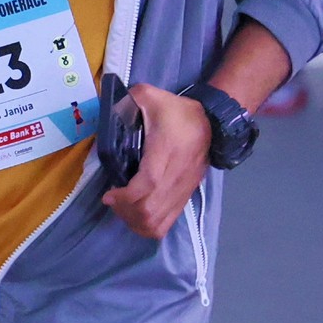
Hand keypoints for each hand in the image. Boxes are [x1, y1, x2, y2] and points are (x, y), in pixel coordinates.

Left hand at [101, 83, 209, 238]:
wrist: (213, 124)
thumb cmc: (179, 112)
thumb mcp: (151, 96)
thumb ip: (129, 98)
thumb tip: (110, 104)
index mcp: (167, 151)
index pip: (149, 184)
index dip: (126, 196)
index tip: (109, 195)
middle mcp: (176, 176)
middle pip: (150, 210)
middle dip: (125, 211)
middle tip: (113, 200)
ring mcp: (182, 190)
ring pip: (158, 222)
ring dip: (135, 221)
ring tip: (123, 208)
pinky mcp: (185, 197)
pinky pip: (167, 223)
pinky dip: (148, 226)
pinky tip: (136, 214)